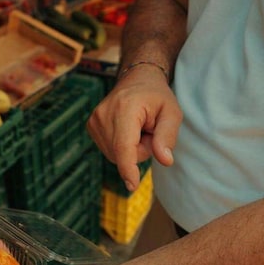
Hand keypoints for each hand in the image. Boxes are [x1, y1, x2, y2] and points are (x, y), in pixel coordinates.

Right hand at [87, 64, 180, 190]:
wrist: (137, 79)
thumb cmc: (157, 96)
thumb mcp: (172, 112)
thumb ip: (168, 136)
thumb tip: (165, 160)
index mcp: (124, 108)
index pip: (124, 146)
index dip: (128, 168)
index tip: (131, 185)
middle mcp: (104, 114)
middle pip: (123, 154)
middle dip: (140, 150)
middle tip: (148, 129)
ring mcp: (94, 121)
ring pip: (116, 155)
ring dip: (131, 148)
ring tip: (138, 128)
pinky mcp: (91, 126)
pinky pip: (110, 151)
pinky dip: (122, 146)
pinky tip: (127, 130)